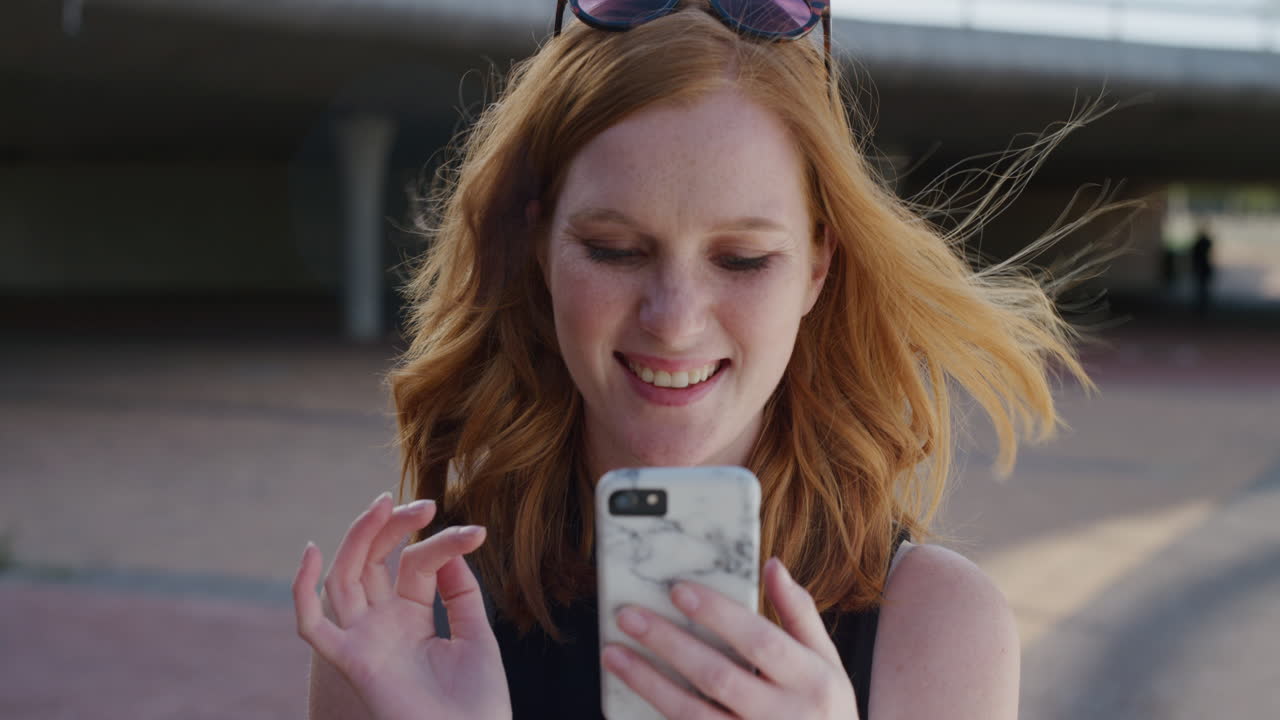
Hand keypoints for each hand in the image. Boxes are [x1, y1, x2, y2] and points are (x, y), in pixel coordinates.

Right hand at [293, 492, 510, 719]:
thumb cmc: (479, 703)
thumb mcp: (477, 636)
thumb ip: (461, 592)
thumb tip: (447, 547)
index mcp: (412, 618)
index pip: (415, 564)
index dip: (442, 542)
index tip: (478, 533)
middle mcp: (383, 625)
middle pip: (372, 562)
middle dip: (391, 527)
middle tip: (423, 503)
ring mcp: (365, 641)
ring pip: (344, 579)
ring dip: (357, 538)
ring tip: (382, 504)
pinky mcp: (352, 663)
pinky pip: (313, 627)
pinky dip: (302, 591)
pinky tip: (311, 551)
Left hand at [601, 557, 858, 719]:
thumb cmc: (824, 709)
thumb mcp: (827, 663)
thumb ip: (799, 615)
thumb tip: (772, 565)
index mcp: (812, 681)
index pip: (760, 641)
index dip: (718, 615)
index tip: (677, 590)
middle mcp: (785, 716)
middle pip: (718, 677)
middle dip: (670, 645)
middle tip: (628, 616)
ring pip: (693, 715)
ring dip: (649, 684)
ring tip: (614, 654)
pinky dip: (658, 713)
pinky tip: (629, 694)